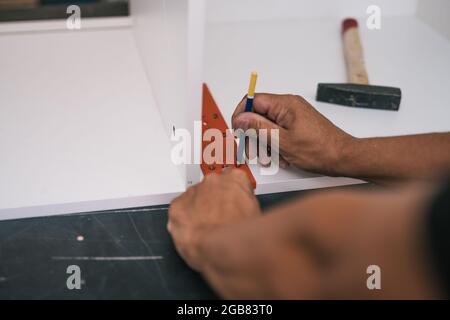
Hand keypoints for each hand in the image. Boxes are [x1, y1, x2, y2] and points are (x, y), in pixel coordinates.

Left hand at [167, 169, 260, 270]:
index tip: (233, 204)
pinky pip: (179, 211)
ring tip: (207, 231)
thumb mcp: (257, 214)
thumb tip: (243, 211)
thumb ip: (246, 204)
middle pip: (212, 188)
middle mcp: (213, 181)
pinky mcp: (177, 206)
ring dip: (199, 212)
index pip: (232, 179)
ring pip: (194, 199)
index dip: (232, 195)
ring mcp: (194, 192)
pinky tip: (194, 232)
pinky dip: (184, 221)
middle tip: (220, 220)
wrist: (224, 248)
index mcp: (235, 178)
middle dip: (214, 203)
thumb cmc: (243, 234)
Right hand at [232, 94, 353, 174]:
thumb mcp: (282, 141)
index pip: (253, 100)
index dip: (241, 115)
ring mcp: (293, 115)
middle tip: (251, 150)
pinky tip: (282, 156)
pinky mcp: (297, 125)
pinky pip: (278, 131)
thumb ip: (259, 127)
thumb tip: (242, 118)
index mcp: (285, 104)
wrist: (343, 157)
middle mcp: (289, 106)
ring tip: (270, 157)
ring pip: (267, 125)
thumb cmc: (320, 150)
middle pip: (258, 114)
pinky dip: (275, 144)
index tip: (237, 130)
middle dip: (253, 134)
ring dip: (264, 143)